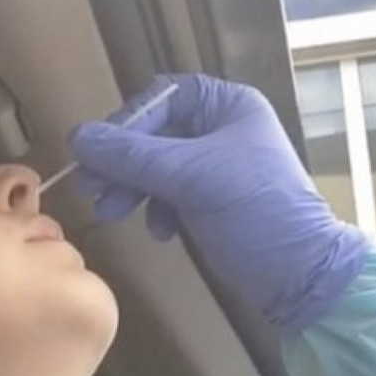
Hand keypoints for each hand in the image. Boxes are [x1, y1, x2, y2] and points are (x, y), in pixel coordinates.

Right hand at [70, 74, 369, 329]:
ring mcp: (217, 169)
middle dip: (123, 163)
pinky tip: (161, 232)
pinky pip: (170, 196)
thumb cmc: (256, 212)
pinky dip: (158, 211)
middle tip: (90, 189)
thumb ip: (133, 157)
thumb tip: (76, 137)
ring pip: (158, 168)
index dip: (127, 124)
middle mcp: (222, 130)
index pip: (163, 100)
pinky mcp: (212, 203)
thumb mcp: (192, 178)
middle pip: (155, 135)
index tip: (97, 155)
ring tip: (112, 214)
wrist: (299, 275)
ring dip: (133, 189)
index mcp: (229, 106)